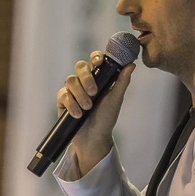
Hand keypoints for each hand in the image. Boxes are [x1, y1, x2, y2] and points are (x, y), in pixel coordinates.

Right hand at [56, 52, 134, 174]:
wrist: (93, 138)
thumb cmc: (106, 118)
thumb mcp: (115, 100)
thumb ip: (122, 82)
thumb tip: (132, 65)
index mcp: (98, 77)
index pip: (95, 60)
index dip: (95, 57)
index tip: (99, 62)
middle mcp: (84, 81)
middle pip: (80, 66)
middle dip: (86, 78)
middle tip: (94, 92)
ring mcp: (72, 90)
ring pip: (70, 80)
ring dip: (80, 94)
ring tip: (87, 108)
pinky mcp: (63, 100)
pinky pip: (63, 94)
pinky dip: (72, 104)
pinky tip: (78, 114)